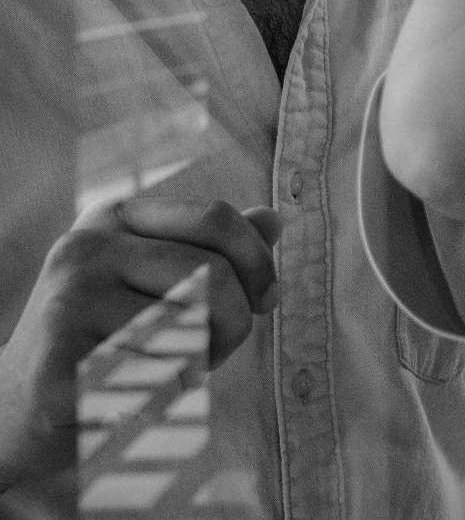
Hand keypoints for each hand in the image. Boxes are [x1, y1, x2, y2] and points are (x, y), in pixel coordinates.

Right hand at [0, 199, 281, 490]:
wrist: (12, 408)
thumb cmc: (106, 341)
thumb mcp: (156, 282)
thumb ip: (214, 251)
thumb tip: (275, 218)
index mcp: (114, 218)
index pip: (216, 219)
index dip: (258, 262)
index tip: (267, 300)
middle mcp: (85, 249)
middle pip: (214, 276)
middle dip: (234, 324)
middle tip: (210, 353)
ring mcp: (67, 302)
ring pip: (192, 330)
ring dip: (200, 364)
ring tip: (166, 372)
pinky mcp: (59, 362)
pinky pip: (160, 379)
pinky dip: (168, 398)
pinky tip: (136, 399)